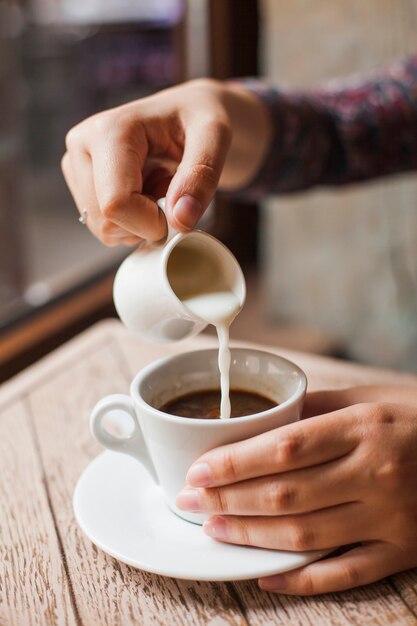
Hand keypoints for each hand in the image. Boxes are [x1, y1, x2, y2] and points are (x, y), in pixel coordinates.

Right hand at [61, 79, 269, 245]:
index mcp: (109, 130)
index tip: (180, 209)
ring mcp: (77, 167)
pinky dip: (133, 221)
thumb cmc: (200, 117)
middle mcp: (82, 146)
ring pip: (104, 229)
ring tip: (159, 184)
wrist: (189, 113)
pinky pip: (106, 228)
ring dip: (140, 221)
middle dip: (146, 222)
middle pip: (107, 221)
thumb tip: (181, 220)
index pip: (116, 204)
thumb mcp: (215, 135)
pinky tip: (146, 190)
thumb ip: (203, 175)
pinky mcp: (81, 184)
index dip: (152, 222)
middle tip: (170, 188)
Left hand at [176, 385, 416, 594]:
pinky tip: (263, 574)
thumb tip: (260, 422)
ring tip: (212, 528)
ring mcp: (389, 518)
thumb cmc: (415, 418)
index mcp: (363, 428)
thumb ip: (314, 409)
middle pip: (286, 494)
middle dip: (228, 499)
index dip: (235, 463)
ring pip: (305, 534)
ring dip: (251, 536)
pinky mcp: (401, 550)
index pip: (284, 448)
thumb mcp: (368, 399)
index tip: (199, 469)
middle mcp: (375, 474)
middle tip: (190, 499)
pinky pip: (345, 573)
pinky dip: (301, 579)